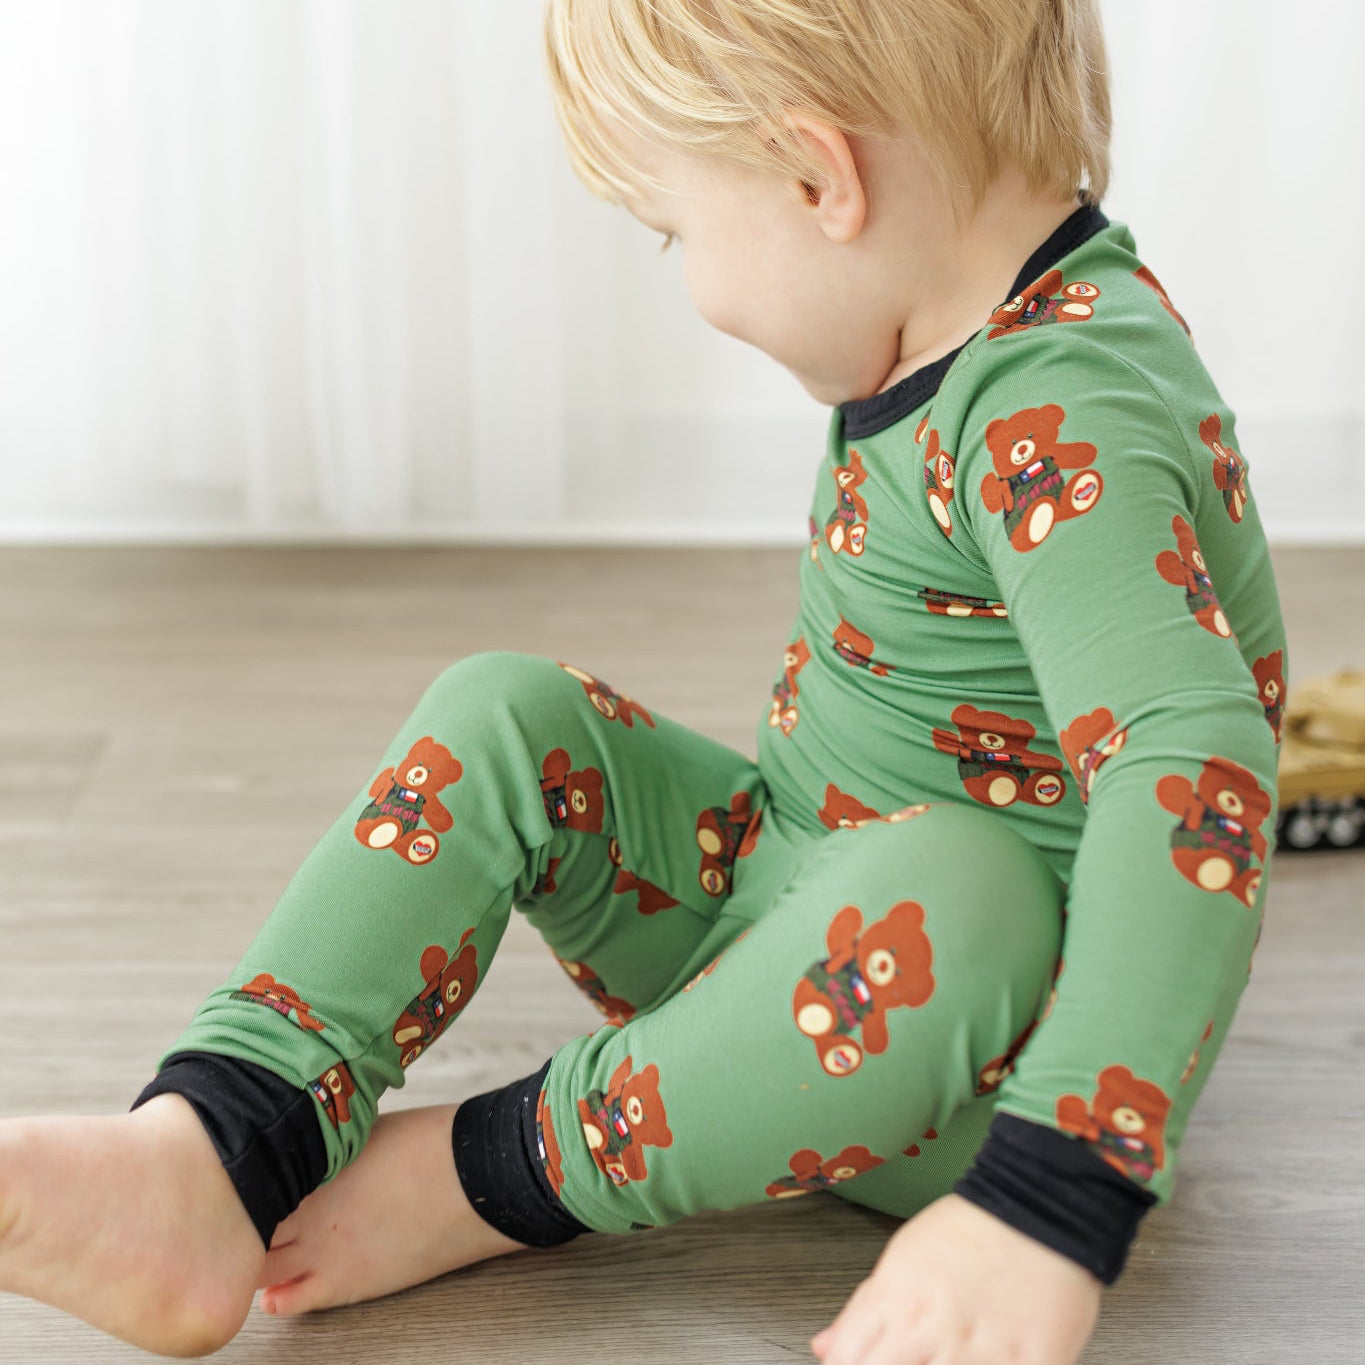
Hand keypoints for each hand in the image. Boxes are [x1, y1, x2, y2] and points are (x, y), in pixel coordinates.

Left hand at [809, 1192, 1100, 1364]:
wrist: (1039, 1204)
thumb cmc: (970, 1230)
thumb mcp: (902, 1258)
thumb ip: (861, 1312)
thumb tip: (826, 1348)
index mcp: (897, 1303)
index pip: (848, 1361)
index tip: (863, 1362)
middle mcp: (934, 1331)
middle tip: (907, 1357)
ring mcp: (983, 1354)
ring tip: (943, 1357)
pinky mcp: (1034, 1364)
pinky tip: (980, 1362)